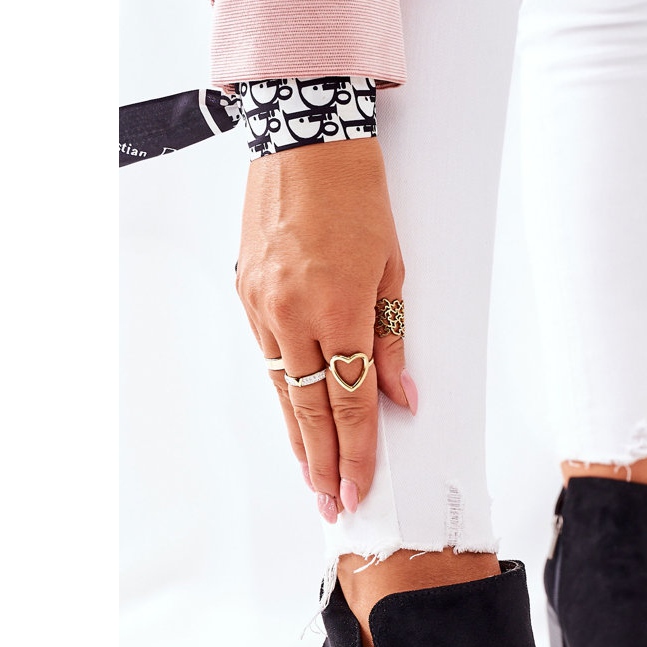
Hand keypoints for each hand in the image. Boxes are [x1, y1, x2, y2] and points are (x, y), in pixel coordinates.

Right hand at [235, 138, 414, 519]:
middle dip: (324, 464)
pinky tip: (294, 421)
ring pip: (285, 392)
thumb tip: (400, 398)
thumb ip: (393, 341)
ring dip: (299, 440)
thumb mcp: (392, 271)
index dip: (356, 452)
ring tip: (312, 478)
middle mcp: (294, 316)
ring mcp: (264, 308)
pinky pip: (270, 360)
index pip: (351, 403)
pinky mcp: (246, 296)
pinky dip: (285, 396)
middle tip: (331, 504)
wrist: (303, 142)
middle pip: (312, 410)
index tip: (358, 487)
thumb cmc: (357, 200)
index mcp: (340, 310)